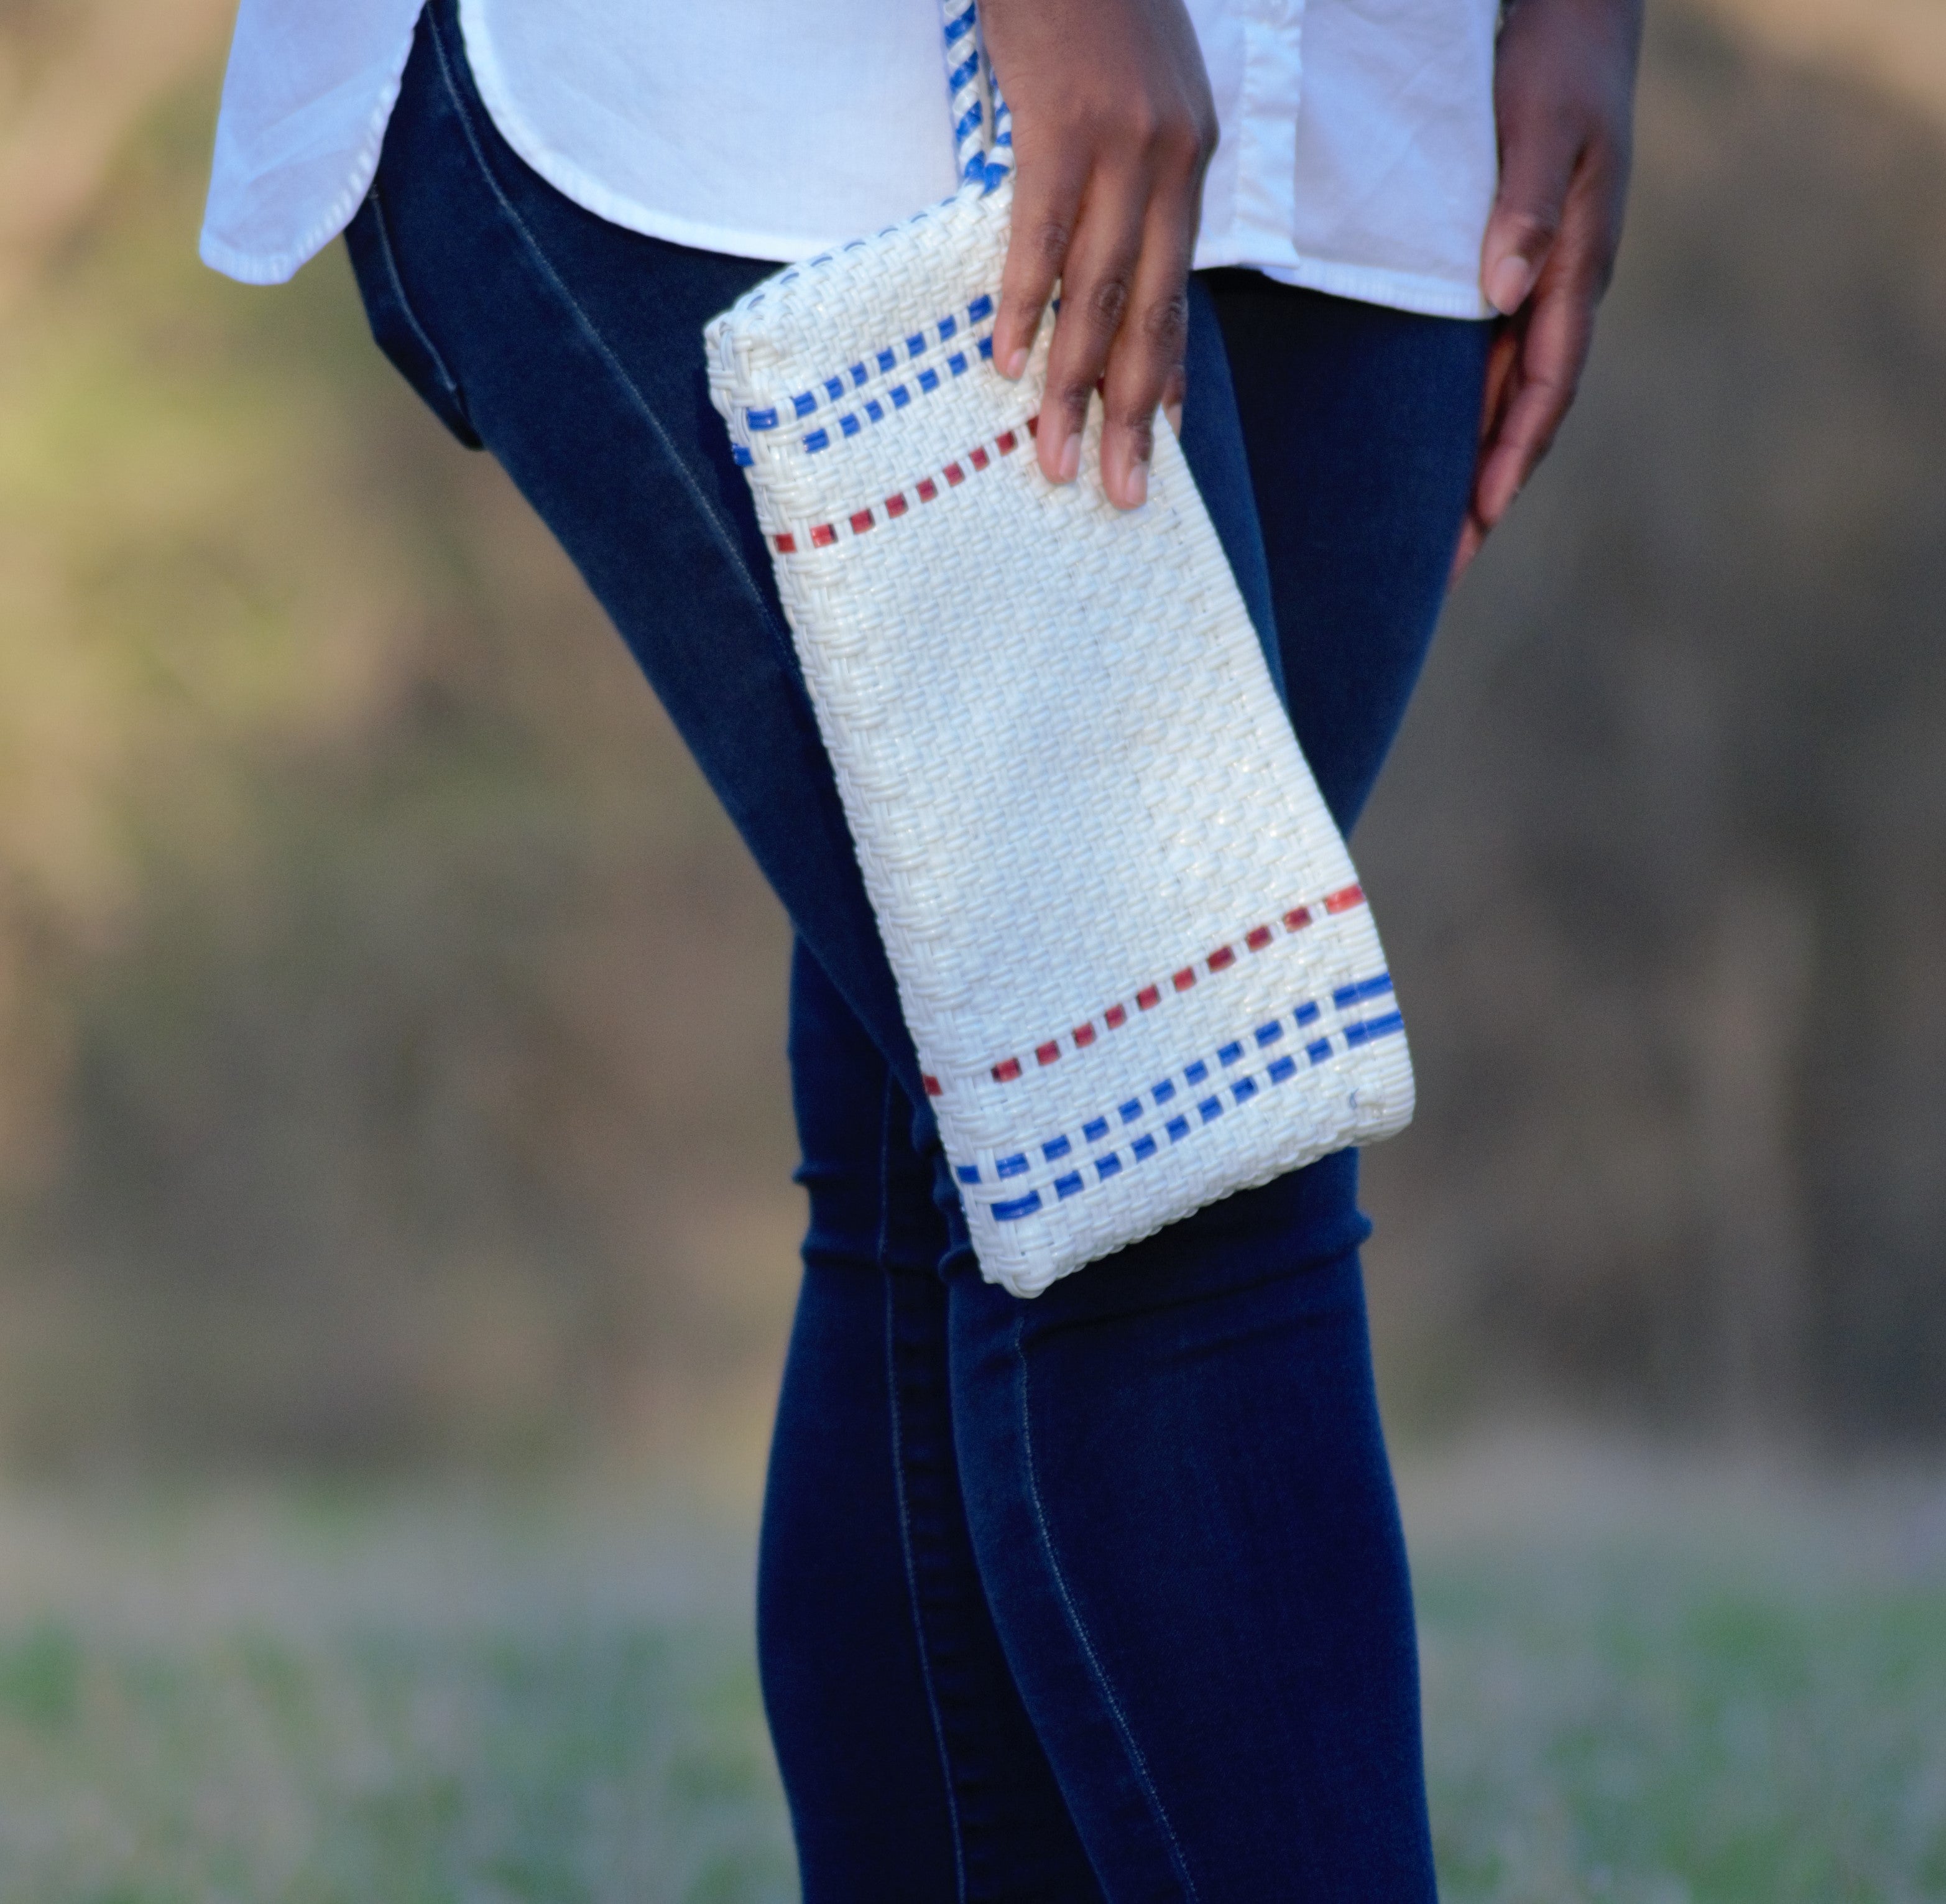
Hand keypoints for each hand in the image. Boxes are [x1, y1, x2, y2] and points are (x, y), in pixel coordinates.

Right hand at [980, 0, 1217, 508]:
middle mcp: (1172, 159)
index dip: (1166, 372)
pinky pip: (1043, 231)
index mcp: (1187, 159)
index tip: (1157, 441)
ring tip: (1055, 456)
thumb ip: (1118, 176)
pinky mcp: (1066, 121)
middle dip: (1129, 413)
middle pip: (1151, 310)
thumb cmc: (1084, 6)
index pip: (1178, 289)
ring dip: (1076, 383)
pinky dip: (1027, 301)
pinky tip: (1010, 363)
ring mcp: (1125, 142)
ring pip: (1101, 288)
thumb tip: (1087, 254)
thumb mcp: (1125, 94)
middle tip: (1116, 492)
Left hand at [1453, 0, 1642, 583]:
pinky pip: (1481, 358)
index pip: (1542, 389)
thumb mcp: (1544, 122)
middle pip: (1518, 414)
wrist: (1566, 5)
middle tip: (1438, 569)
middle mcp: (1555, 287)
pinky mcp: (1503, 263)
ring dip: (1466, 465)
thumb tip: (1504, 291)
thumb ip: (1525, 205)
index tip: (1472, 524)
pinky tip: (1421, 446)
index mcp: (1574, 268)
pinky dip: (1458, 411)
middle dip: (1482, 494)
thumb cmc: (1556, 55)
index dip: (1507, 461)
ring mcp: (1533, 280)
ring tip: (1425, 535)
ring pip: (1499, 395)